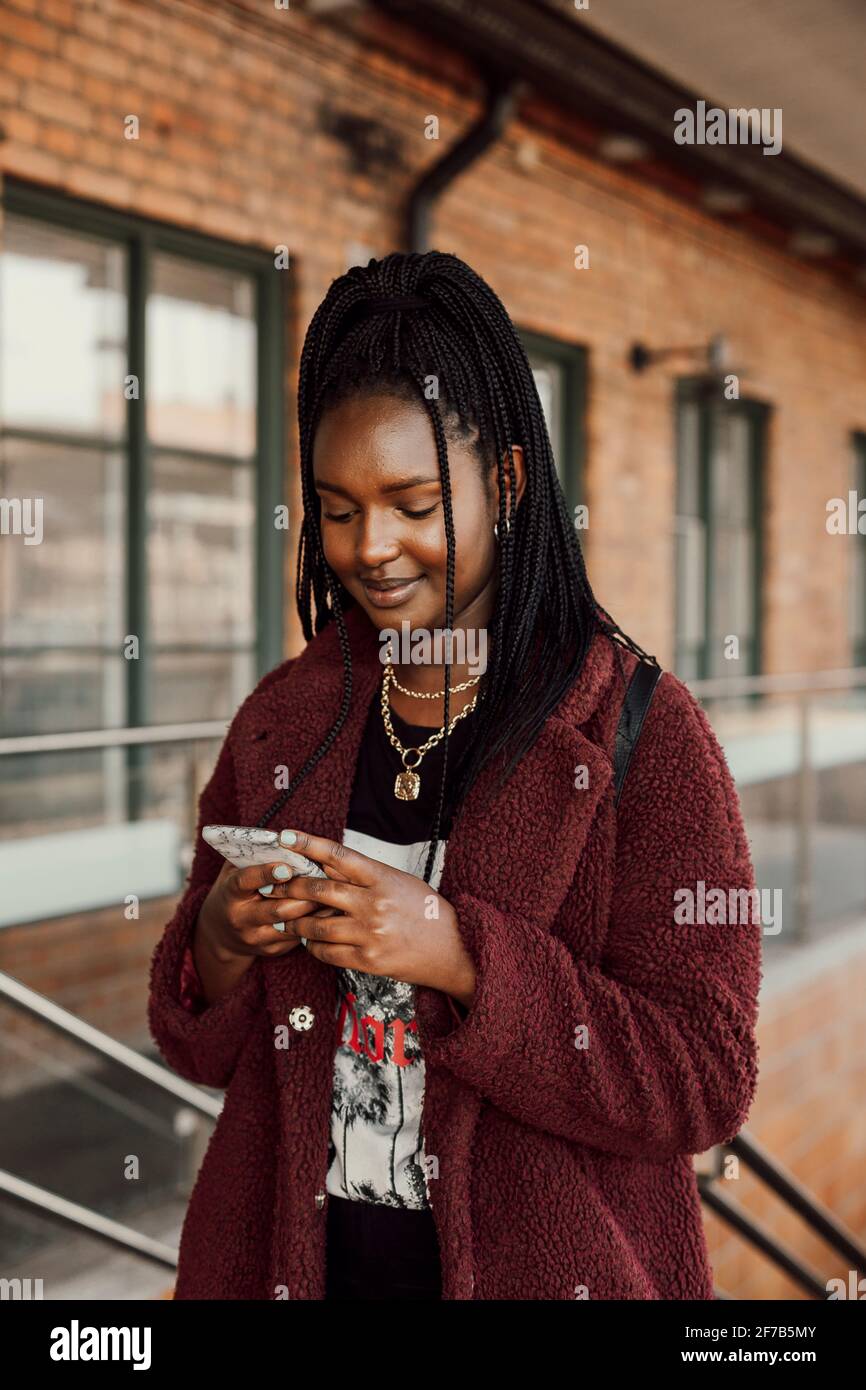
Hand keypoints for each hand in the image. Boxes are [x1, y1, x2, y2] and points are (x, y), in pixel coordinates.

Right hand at [197, 857, 334, 963]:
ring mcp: (257, 937)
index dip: (266, 874)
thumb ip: (254, 855)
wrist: (221, 933)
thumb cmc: (235, 891)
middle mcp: (242, 919)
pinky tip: (330, 911)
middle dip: (302, 895)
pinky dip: (315, 922)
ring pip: (292, 925)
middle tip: (324, 880)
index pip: (246, 882)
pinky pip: (298, 937)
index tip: (286, 867)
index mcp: (231, 893)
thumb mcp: (234, 871)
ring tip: (333, 894)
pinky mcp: (272, 949)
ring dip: (314, 910)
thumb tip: (284, 837)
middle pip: (277, 909)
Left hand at [275, 829, 475, 1005]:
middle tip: (276, 886)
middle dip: (292, 887)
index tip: (286, 837)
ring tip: (286, 919)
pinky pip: (326, 952)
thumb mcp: (399, 882)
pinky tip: (309, 941)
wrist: (453, 950)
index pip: (338, 856)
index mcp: (382, 878)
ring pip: (316, 925)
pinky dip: (312, 946)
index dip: (308, 844)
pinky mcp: (367, 960)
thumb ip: (364, 875)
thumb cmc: (426, 911)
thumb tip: (327, 865)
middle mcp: (373, 904)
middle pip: (319, 890)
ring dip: (296, 921)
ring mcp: (369, 933)